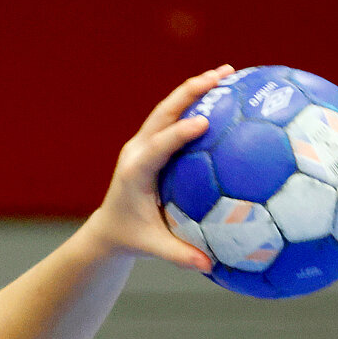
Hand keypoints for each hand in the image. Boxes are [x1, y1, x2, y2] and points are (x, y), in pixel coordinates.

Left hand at [85, 64, 235, 269]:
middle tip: (222, 75)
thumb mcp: (154, 247)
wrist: (109, 228)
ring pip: (169, 107)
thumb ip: (180, 255)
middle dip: (192, 91)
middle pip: (164, 112)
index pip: (159, 147)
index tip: (203, 121)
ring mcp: (142, 143)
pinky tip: (225, 93)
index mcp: (136, 171)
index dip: (180, 133)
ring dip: (196, 88)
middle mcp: (137, 150)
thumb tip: (209, 267)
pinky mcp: (150, 142)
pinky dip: (196, 102)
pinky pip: (174, 116)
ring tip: (228, 72)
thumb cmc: (132, 237)